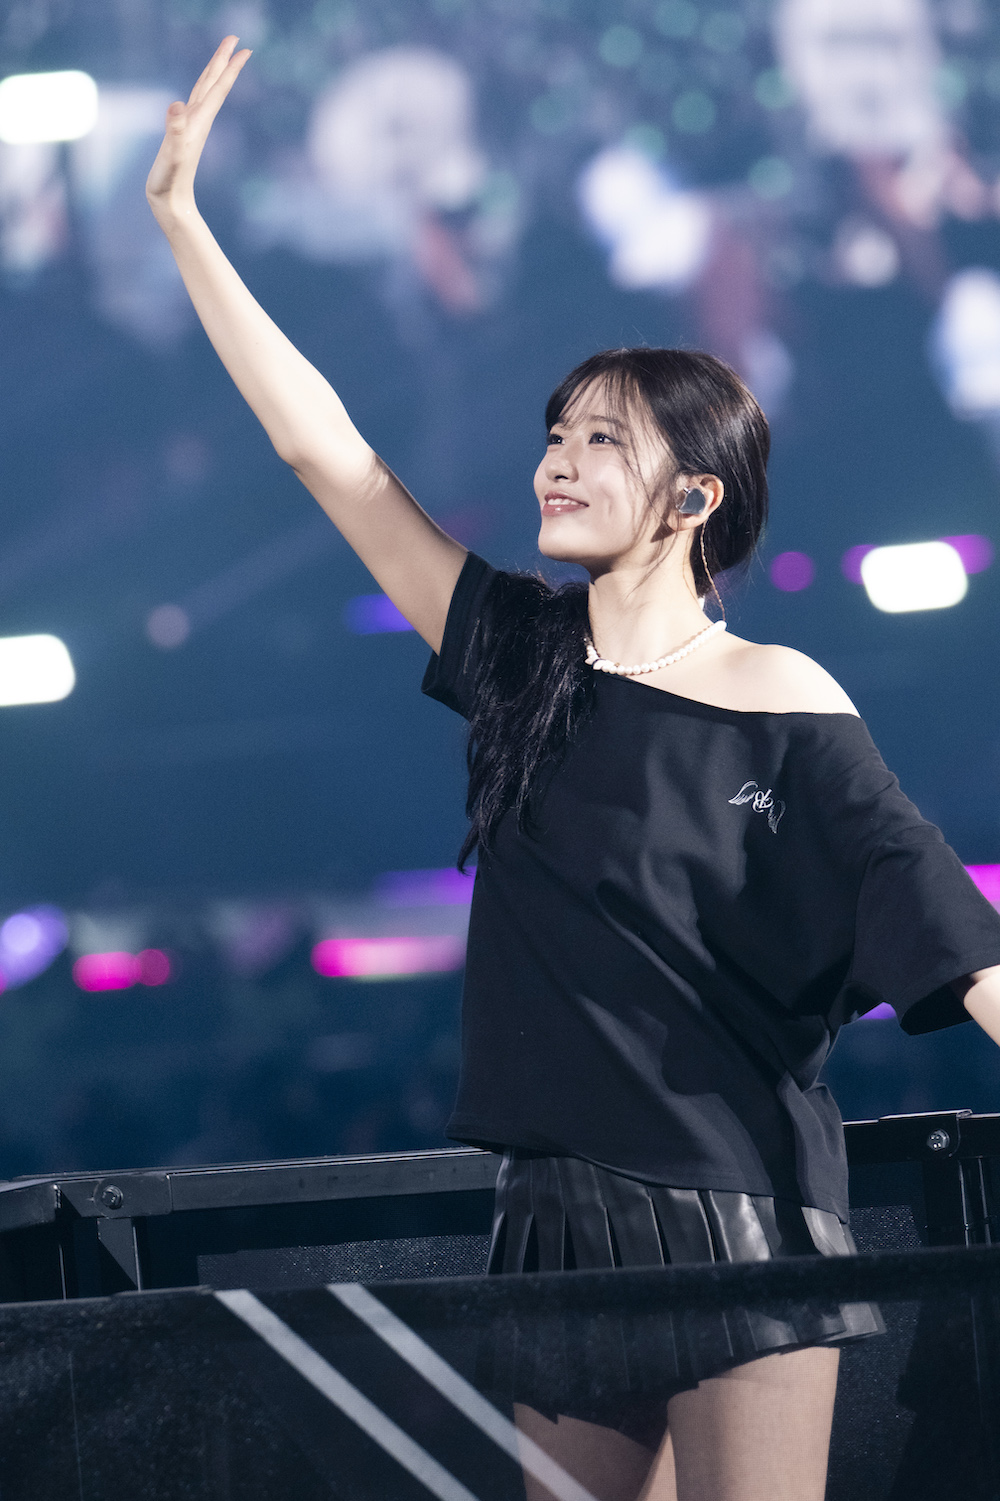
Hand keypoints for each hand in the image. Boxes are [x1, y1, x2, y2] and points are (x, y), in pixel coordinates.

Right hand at [146, 36, 250, 219]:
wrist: (171, 204)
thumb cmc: (170, 181)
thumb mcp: (172, 154)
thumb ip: (175, 130)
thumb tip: (178, 106)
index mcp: (198, 121)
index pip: (217, 88)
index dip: (228, 67)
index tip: (242, 47)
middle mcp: (199, 121)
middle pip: (214, 85)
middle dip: (224, 62)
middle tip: (235, 39)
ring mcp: (192, 128)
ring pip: (206, 93)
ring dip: (215, 74)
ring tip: (222, 59)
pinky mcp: (183, 134)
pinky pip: (195, 105)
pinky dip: (199, 93)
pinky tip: (200, 92)